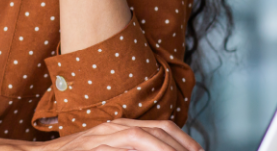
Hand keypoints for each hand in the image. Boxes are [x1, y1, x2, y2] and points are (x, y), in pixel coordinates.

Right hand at [40, 119, 203, 150]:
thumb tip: (153, 150)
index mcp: (119, 128)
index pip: (160, 128)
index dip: (183, 140)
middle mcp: (113, 128)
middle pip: (157, 130)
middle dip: (182, 145)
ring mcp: (102, 137)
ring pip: (143, 135)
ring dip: (166, 148)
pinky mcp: (93, 148)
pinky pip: (122, 146)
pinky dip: (143, 150)